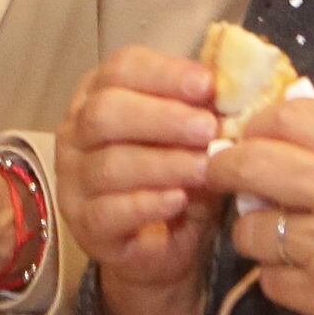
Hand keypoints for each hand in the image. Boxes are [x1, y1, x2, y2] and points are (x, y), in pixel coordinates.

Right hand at [60, 46, 223, 314]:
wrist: (167, 246)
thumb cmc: (180, 176)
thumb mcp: (196, 138)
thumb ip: (206, 111)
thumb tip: (239, 89)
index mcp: (101, 95)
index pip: (121, 68)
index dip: (164, 73)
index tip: (208, 84)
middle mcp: (77, 134)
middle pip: (105, 113)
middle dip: (162, 117)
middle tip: (208, 129)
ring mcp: (74, 181)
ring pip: (110, 165)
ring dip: (164, 163)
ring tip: (205, 168)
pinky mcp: (84, 226)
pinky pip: (109, 212)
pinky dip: (147, 203)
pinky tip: (179, 200)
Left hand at [216, 91, 313, 314]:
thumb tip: (285, 132)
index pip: (289, 116)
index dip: (263, 123)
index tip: (255, 134)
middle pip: (250, 163)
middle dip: (225, 165)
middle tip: (222, 170)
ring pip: (249, 229)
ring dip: (254, 229)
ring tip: (275, 231)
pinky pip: (269, 280)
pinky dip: (279, 276)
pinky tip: (303, 272)